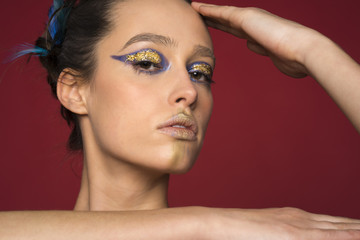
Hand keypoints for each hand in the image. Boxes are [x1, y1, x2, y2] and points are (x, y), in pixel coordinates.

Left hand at [192, 1, 359, 132]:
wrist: (304, 50)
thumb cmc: (294, 58)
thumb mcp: (274, 55)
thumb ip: (261, 48)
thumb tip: (250, 45)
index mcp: (259, 33)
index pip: (236, 30)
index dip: (224, 27)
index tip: (215, 26)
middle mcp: (253, 24)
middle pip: (227, 21)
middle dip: (213, 19)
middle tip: (199, 15)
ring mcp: (250, 19)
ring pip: (222, 14)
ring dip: (207, 12)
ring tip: (193, 8)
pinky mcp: (246, 18)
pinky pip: (221, 12)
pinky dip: (208, 9)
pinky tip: (196, 7)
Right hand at [202, 207, 359, 238]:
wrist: (221, 224)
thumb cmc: (240, 232)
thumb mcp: (269, 232)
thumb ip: (284, 235)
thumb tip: (292, 236)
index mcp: (296, 217)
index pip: (332, 223)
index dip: (350, 225)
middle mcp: (301, 218)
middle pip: (339, 224)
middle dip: (357, 226)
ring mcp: (298, 225)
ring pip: (338, 228)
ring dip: (355, 228)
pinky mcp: (293, 234)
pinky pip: (326, 237)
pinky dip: (345, 235)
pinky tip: (358, 233)